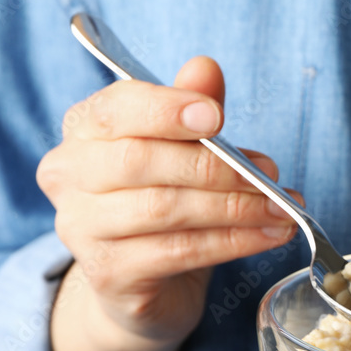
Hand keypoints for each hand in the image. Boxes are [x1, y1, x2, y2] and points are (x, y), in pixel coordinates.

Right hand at [37, 57, 301, 350]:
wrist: (142, 283)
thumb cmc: (164, 202)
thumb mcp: (182, 150)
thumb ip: (192, 108)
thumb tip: (205, 68)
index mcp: (84, 131)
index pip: (117, 109)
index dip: (166, 109)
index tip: (217, 116)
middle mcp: (69, 177)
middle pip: (141, 161)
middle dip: (216, 168)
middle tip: (270, 176)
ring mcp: (82, 229)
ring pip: (164, 209)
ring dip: (235, 209)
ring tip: (282, 209)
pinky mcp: (110, 273)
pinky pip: (179, 252)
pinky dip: (233, 242)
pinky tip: (269, 235)